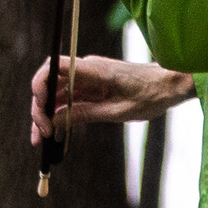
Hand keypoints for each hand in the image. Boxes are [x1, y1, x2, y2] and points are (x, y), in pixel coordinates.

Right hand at [29, 55, 194, 144]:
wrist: (168, 84)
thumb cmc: (150, 95)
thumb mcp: (119, 111)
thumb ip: (86, 114)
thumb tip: (56, 121)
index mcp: (94, 69)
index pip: (54, 67)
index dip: (40, 85)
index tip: (40, 110)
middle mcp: (86, 69)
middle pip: (50, 84)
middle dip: (39, 109)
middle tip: (39, 136)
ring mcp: (86, 77)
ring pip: (55, 93)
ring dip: (45, 114)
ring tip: (40, 140)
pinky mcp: (90, 86)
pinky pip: (67, 98)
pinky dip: (58, 114)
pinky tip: (54, 132)